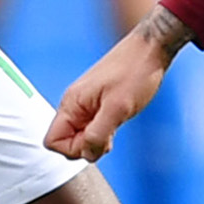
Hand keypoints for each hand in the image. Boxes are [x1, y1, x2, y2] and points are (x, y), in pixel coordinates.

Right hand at [47, 12, 186, 160]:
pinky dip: (103, 132)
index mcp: (71, 103)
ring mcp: (85, 104)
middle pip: (65, 141)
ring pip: (80, 135)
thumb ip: (97, 133)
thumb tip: (85, 154)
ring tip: (115, 127)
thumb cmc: (135, 72)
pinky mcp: (98, 103)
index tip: (96, 140)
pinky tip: (116, 124)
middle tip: (109, 136)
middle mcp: (73, 104)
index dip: (73, 149)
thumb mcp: (116, 108)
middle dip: (86, 146)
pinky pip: (91, 127)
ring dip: (96, 140)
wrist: (151, 49)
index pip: (52, 141)